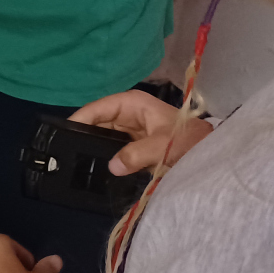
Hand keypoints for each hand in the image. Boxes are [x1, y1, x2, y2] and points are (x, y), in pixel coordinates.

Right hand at [71, 90, 212, 176]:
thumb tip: (112, 167)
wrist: (211, 153)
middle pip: (96, 123)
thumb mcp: (163, 145)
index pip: (97, 108)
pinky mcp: (132, 147)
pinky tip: (93, 169)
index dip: (79, 119)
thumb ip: (137, 154)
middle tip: (65, 154)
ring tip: (75, 163)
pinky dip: (103, 158)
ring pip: (101, 137)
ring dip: (92, 149)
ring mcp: (128, 131)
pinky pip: (111, 150)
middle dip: (83, 136)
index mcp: (131, 104)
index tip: (62, 134)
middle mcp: (126, 114)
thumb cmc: (188, 140)